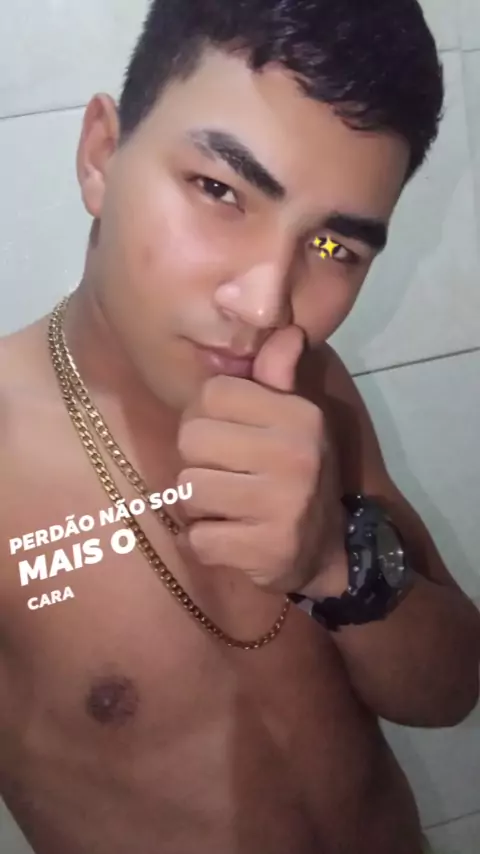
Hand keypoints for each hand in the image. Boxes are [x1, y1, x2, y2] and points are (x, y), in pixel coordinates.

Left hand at [176, 326, 345, 593]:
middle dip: (198, 461)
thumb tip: (285, 330)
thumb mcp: (295, 421)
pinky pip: (197, 539)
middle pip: (191, 439)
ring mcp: (281, 506)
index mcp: (299, 417)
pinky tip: (232, 538)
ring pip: (189, 489)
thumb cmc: (298, 474)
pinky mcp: (265, 552)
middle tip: (226, 476)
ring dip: (199, 505)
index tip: (225, 436)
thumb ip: (279, 377)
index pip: (212, 394)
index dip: (206, 415)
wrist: (329, 550)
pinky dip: (205, 542)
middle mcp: (294, 456)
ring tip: (229, 507)